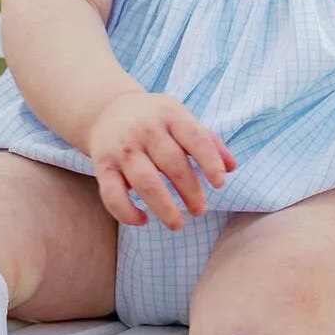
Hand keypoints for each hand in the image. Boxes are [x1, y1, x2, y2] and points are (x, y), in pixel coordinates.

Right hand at [86, 90, 235, 231]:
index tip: (220, 184)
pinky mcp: (103, 166)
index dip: (210, 162)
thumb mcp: (180, 118)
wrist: (106, 110)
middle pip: (173, 164)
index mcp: (170, 114)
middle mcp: (145, 129)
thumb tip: (232, 168)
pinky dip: (127, 213)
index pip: (195, 139)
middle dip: (190, 191)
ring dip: (164, 207)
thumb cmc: (153, 119)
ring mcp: (122, 148)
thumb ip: (207, 141)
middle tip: (200, 209)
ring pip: (145, 182)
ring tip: (178, 223)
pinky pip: (112, 195)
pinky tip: (143, 220)